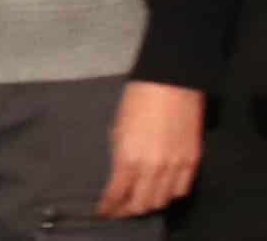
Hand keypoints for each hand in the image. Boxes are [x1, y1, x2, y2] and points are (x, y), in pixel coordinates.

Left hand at [98, 80, 201, 216]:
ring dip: (149, 203)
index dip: (109, 206)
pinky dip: (170, 193)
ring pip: (162, 201)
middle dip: (128, 209)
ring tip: (139, 201)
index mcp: (128, 157)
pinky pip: (181, 189)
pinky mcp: (193, 161)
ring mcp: (175, 166)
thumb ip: (120, 155)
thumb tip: (120, 174)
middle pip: (141, 204)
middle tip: (120, 208)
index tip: (102, 211)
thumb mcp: (118, 128)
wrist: (171, 83)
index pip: (117, 194)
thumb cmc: (137, 100)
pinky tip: (161, 189)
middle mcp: (153, 168)